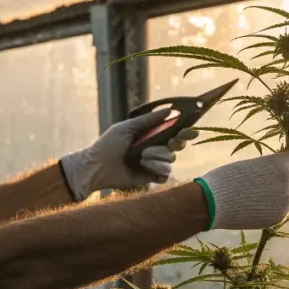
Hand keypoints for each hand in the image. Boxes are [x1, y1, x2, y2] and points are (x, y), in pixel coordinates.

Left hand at [60, 109, 198, 199]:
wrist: (97, 167)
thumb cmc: (108, 144)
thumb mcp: (126, 127)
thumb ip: (148, 120)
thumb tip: (169, 110)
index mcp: (151, 135)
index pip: (174, 132)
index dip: (185, 131)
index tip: (192, 130)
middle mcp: (155, 149)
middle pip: (177, 146)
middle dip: (174, 143)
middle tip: (170, 142)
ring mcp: (154, 163)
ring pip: (170, 159)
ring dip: (157, 157)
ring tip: (140, 157)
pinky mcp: (151, 177)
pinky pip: (165, 174)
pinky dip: (156, 170)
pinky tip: (144, 168)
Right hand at [195, 151, 288, 229]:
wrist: (216, 202)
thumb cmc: (228, 178)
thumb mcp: (252, 165)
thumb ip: (269, 169)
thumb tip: (275, 175)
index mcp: (282, 163)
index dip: (287, 164)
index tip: (277, 169)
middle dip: (286, 181)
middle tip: (268, 185)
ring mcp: (287, 200)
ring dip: (280, 196)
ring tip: (258, 198)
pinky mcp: (280, 216)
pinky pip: (282, 210)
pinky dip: (273, 209)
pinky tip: (256, 208)